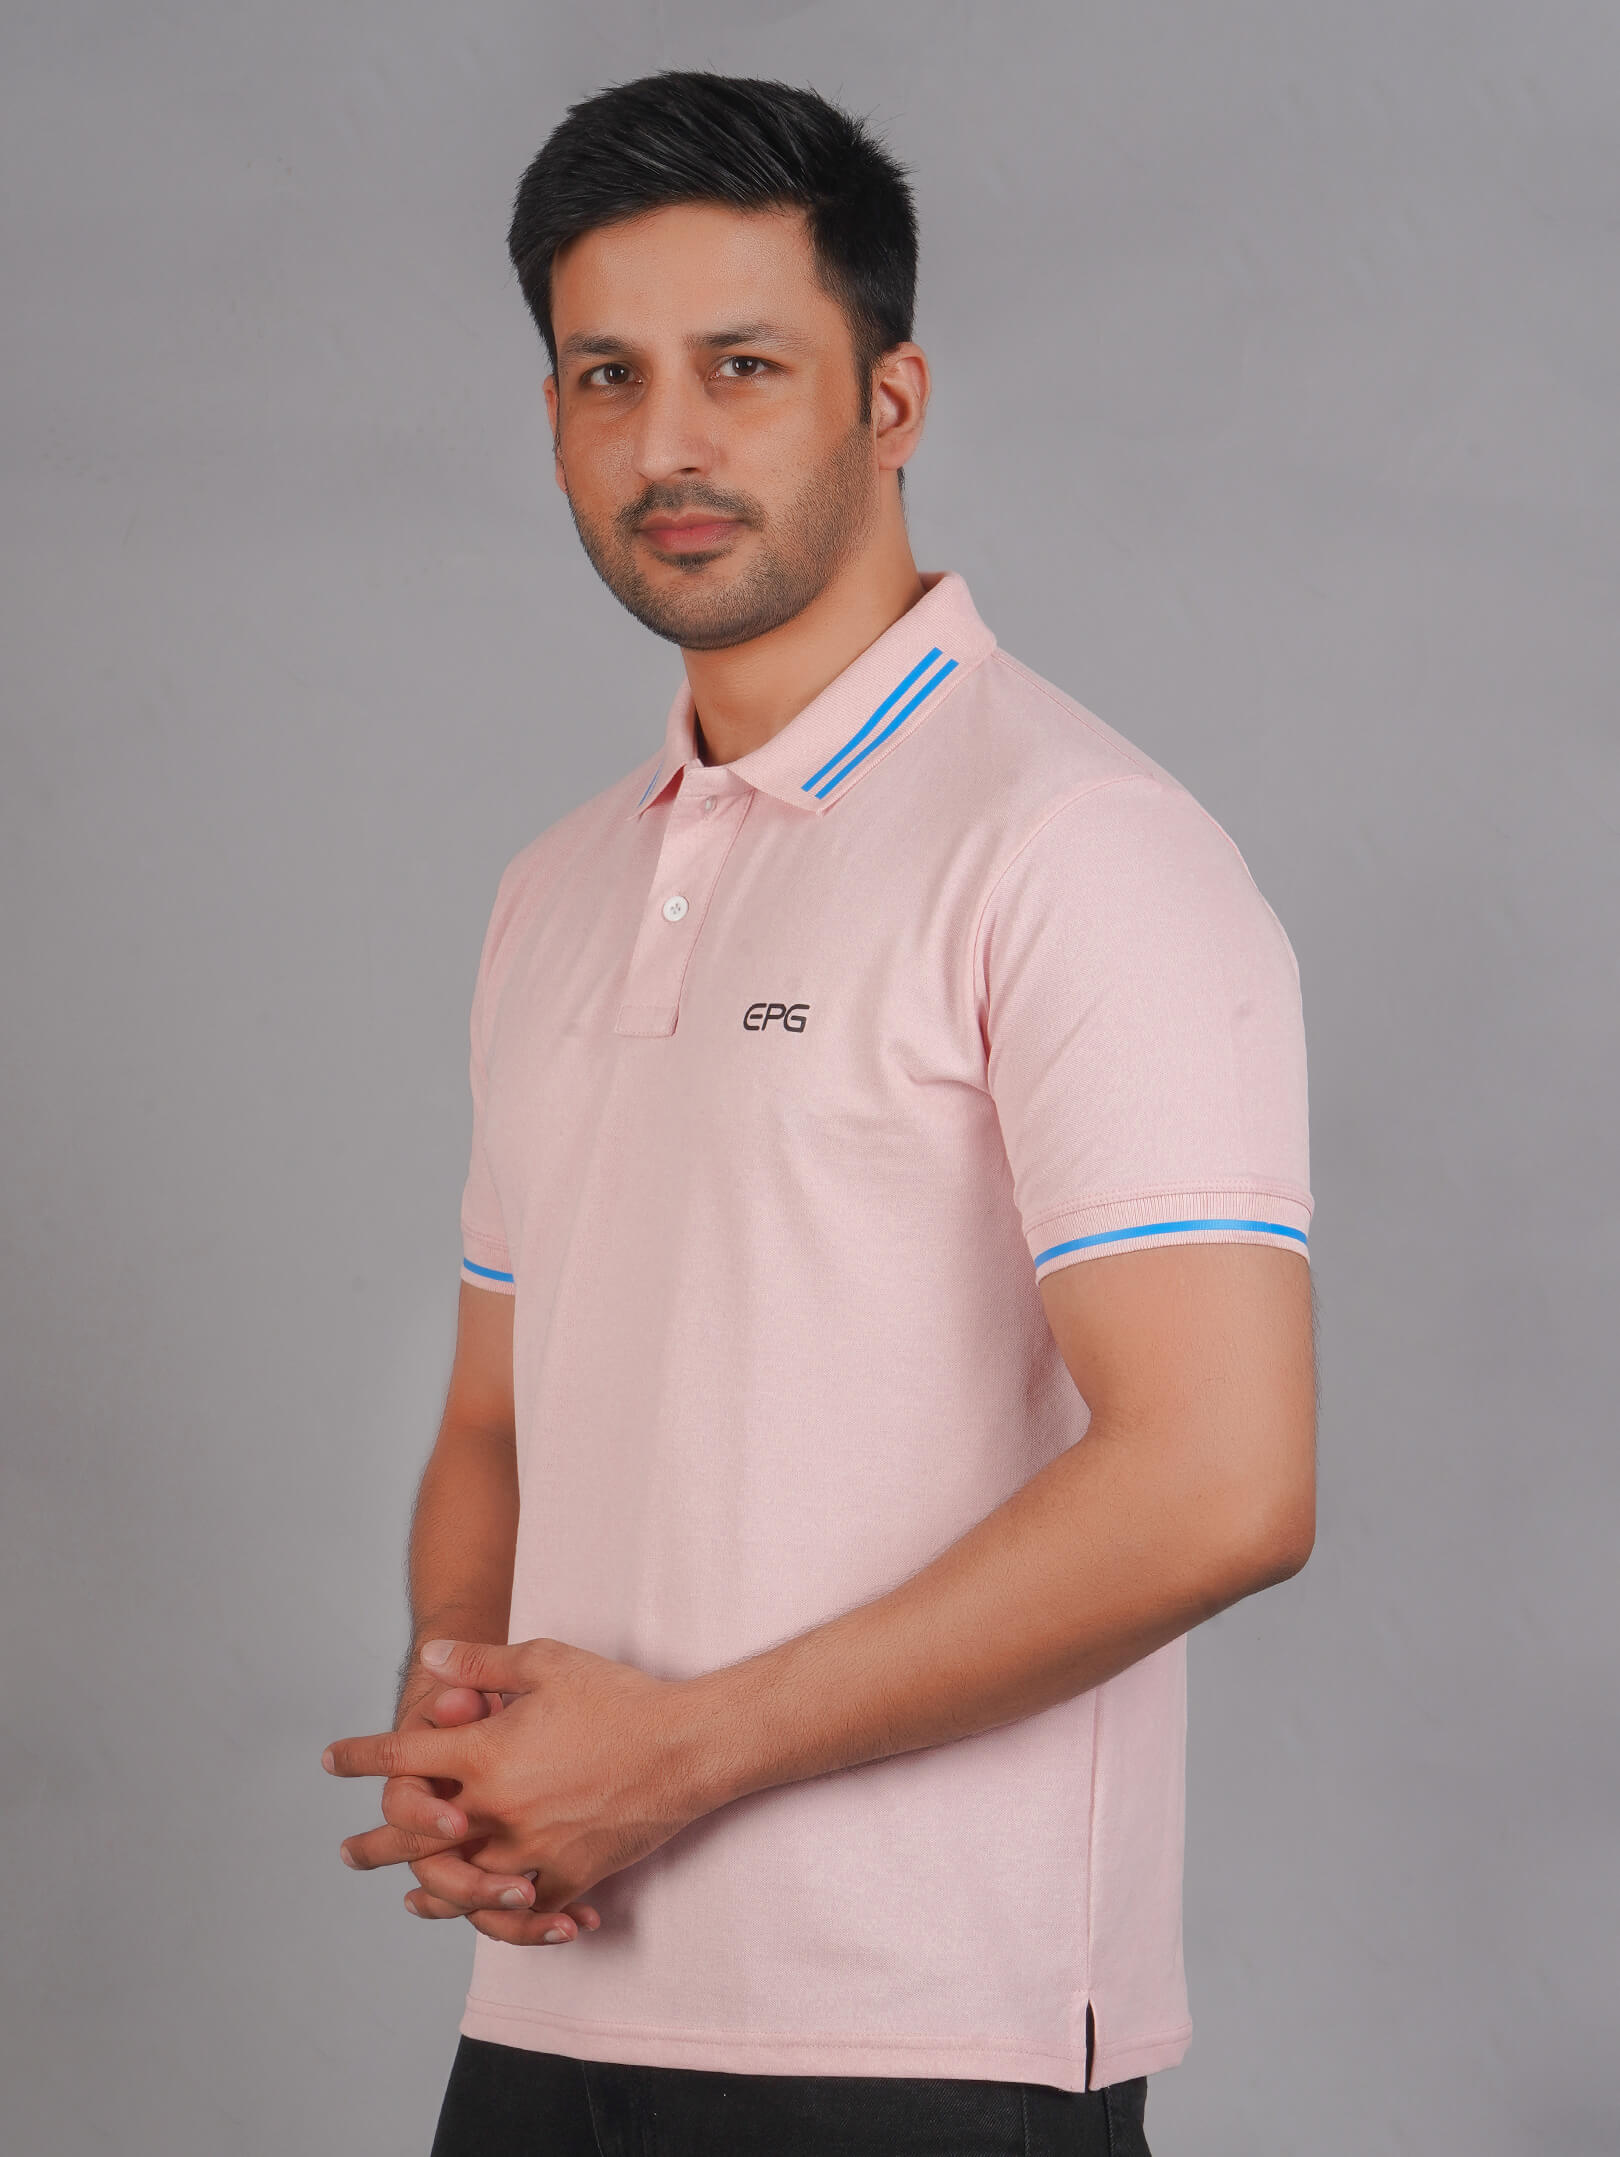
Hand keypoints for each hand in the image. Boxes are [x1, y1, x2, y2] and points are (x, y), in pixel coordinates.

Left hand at [325, 1636, 706, 1946]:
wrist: (685, 1748)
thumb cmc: (618, 1698)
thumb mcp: (546, 1662)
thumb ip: (481, 1664)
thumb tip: (429, 1662)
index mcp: (486, 1753)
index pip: (402, 1756)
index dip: (360, 1756)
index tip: (333, 1760)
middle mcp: (497, 1809)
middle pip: (413, 1837)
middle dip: (373, 1844)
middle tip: (347, 1854)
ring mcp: (530, 1851)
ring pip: (460, 1885)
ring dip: (426, 1892)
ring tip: (407, 1898)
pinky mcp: (568, 1877)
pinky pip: (523, 1911)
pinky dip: (499, 1918)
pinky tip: (483, 1916)